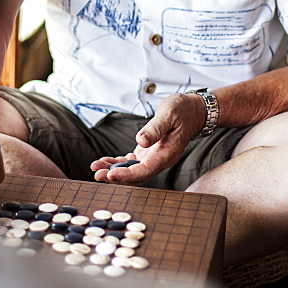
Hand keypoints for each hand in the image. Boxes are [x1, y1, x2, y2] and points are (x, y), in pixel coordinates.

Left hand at [90, 93, 205, 184]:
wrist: (193, 111)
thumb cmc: (183, 111)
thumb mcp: (169, 114)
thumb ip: (155, 128)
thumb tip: (141, 141)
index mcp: (167, 154)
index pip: (145, 170)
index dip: (127, 175)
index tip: (111, 175)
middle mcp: (159, 160)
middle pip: (136, 176)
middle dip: (116, 177)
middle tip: (97, 174)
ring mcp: (153, 158)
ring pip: (131, 171)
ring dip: (113, 171)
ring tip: (95, 167)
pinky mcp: (148, 153)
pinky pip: (131, 163)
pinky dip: (117, 163)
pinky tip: (105, 162)